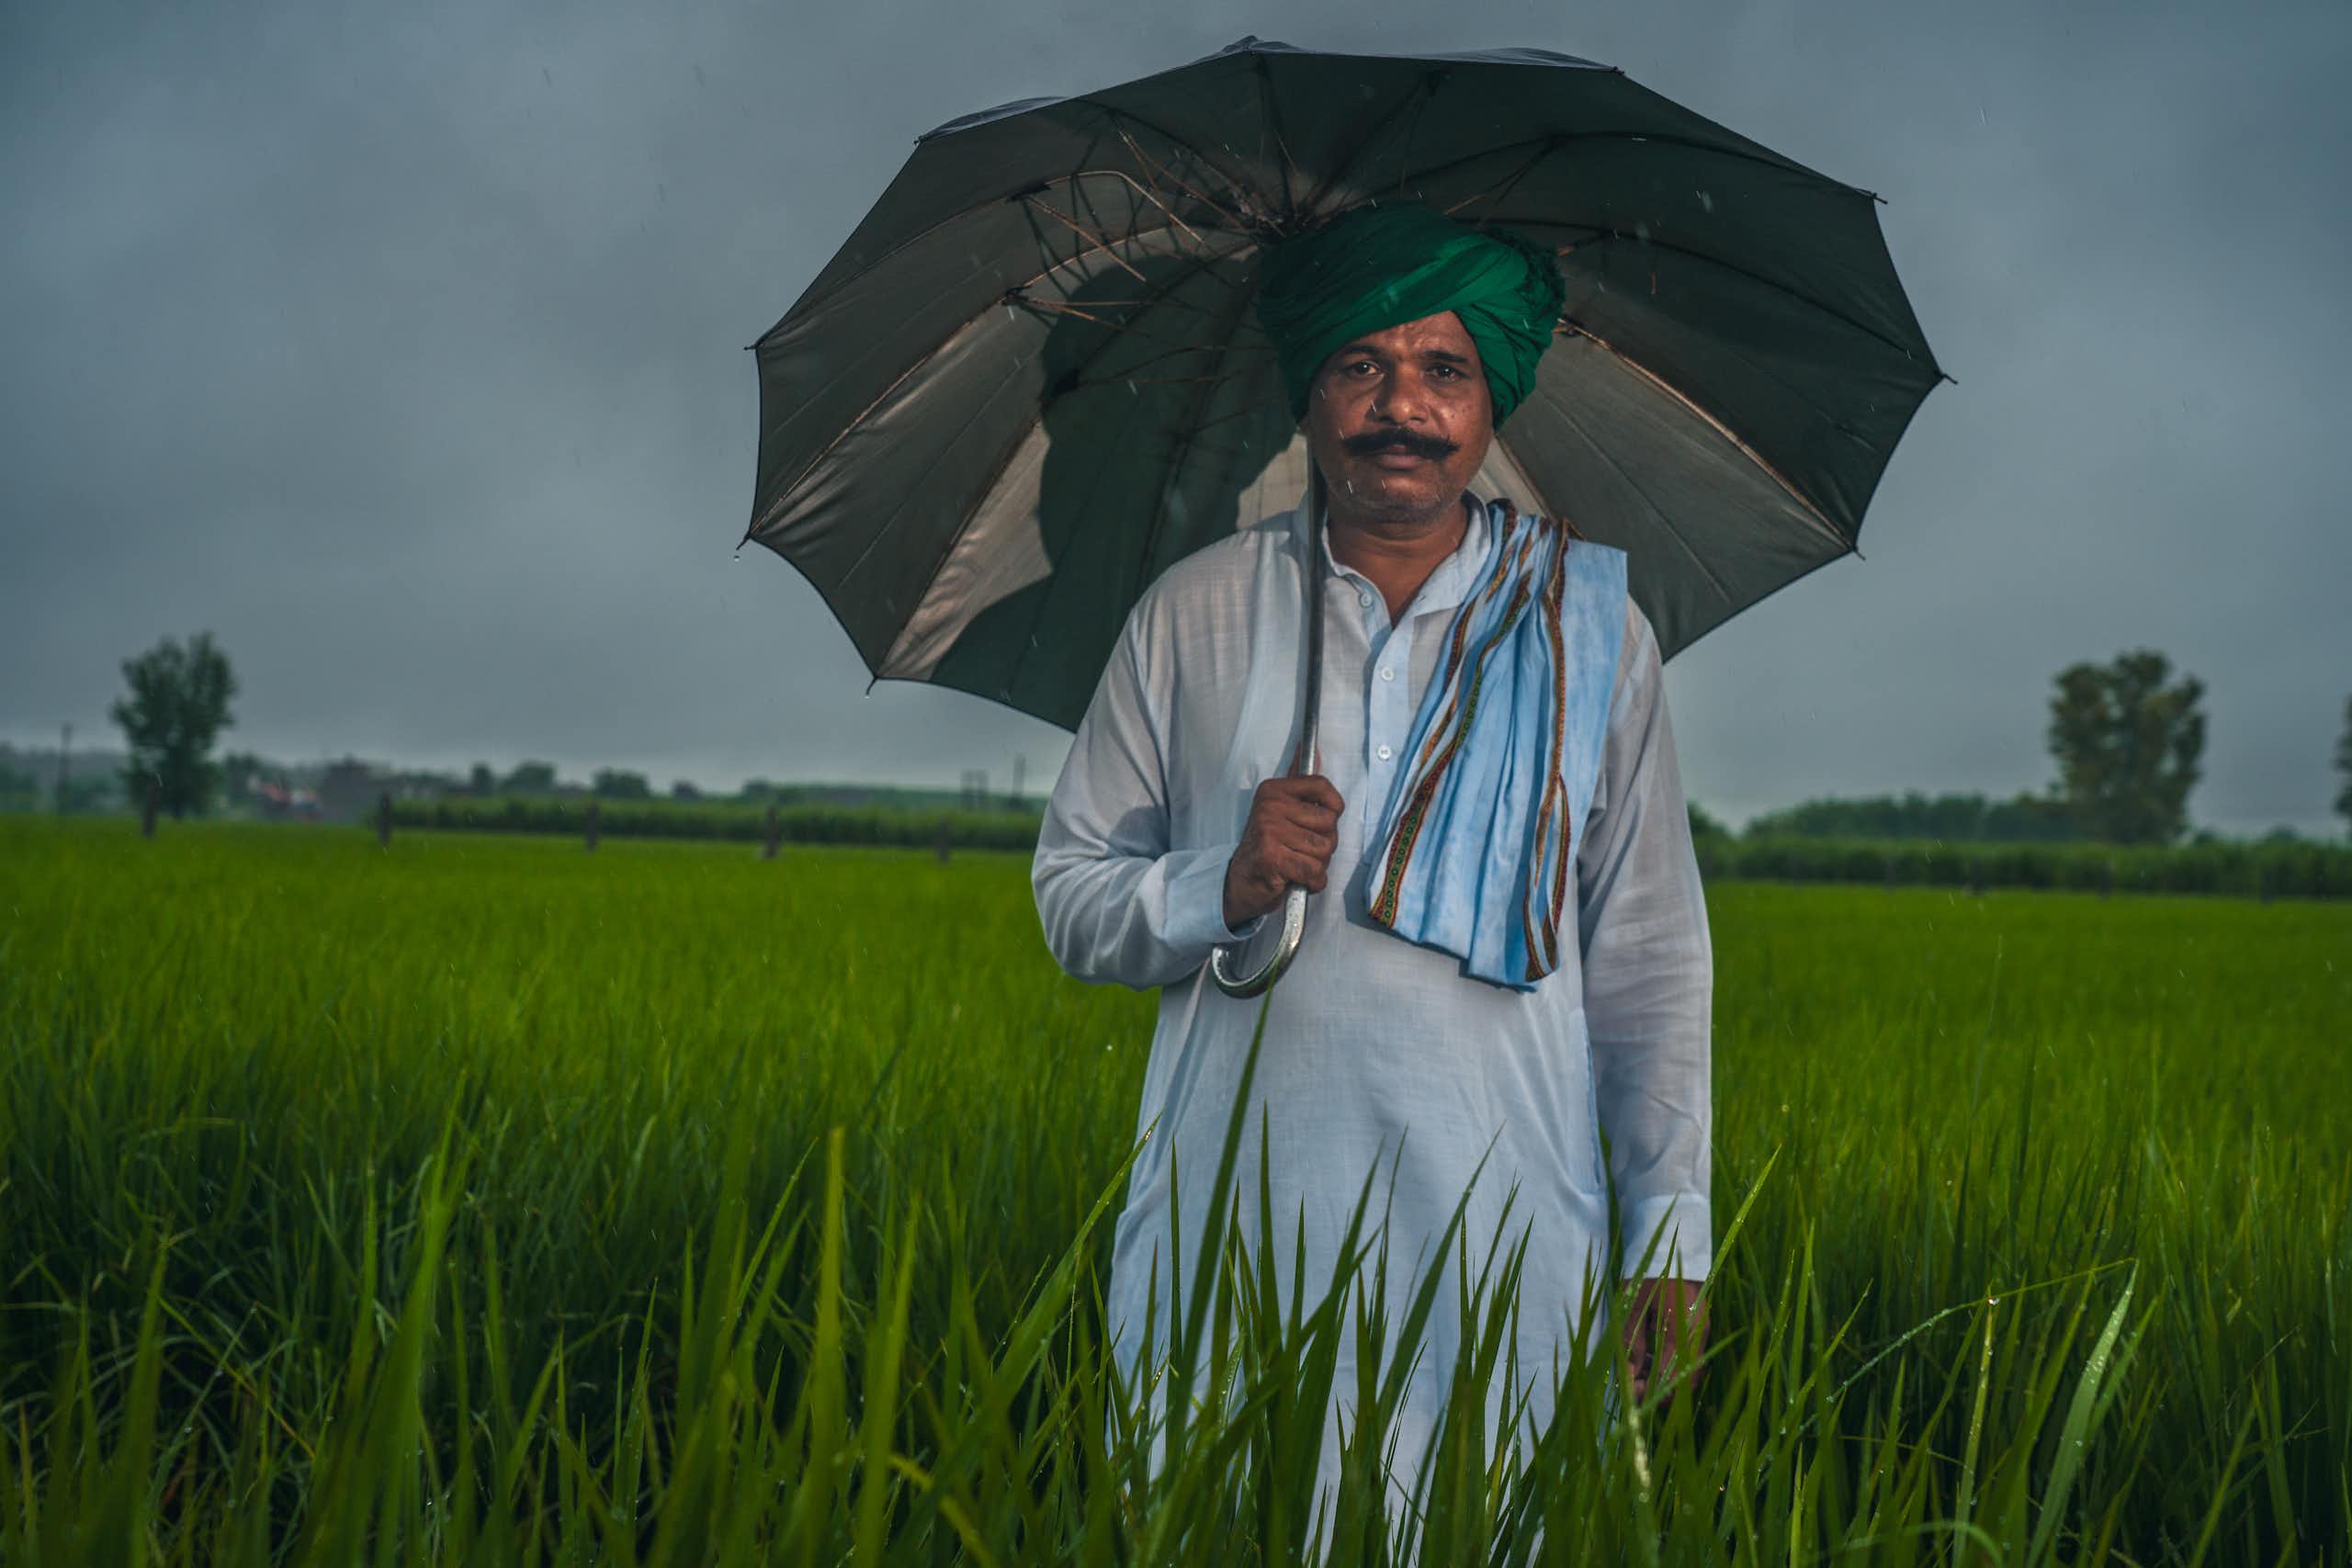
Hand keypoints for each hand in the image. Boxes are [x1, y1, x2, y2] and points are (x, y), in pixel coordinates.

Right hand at [1222, 774, 1344, 930]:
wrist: (1241, 881)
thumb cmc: (1267, 846)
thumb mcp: (1281, 810)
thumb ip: (1300, 784)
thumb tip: (1313, 747)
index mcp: (1273, 790)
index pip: (1321, 786)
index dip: (1333, 807)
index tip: (1323, 820)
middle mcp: (1270, 807)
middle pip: (1329, 823)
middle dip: (1323, 843)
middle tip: (1301, 849)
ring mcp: (1269, 831)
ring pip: (1324, 849)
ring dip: (1317, 864)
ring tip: (1296, 863)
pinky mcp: (1272, 858)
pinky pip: (1314, 870)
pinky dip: (1312, 881)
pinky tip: (1296, 878)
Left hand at [1620, 1277, 1706, 1405]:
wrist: (1670, 1246)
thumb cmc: (1648, 1273)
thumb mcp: (1633, 1306)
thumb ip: (1632, 1342)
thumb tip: (1629, 1375)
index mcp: (1684, 1330)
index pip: (1672, 1376)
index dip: (1651, 1390)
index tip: (1631, 1393)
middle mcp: (1698, 1335)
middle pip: (1684, 1377)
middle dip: (1659, 1387)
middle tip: (1633, 1388)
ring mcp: (1701, 1331)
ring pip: (1686, 1368)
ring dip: (1662, 1375)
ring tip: (1635, 1373)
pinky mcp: (1697, 1327)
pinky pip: (1686, 1354)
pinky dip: (1667, 1362)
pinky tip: (1646, 1357)